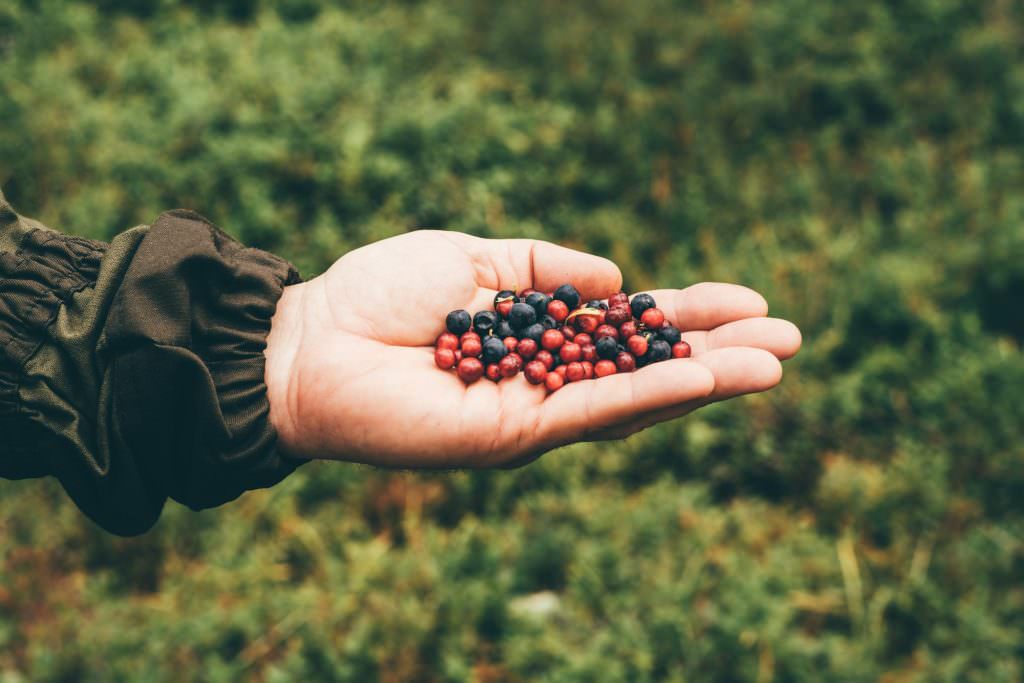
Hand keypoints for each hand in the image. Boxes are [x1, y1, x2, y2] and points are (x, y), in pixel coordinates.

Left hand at [263, 231, 800, 467]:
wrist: (312, 340)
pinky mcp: (511, 435)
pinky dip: (645, 394)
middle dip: (719, 353)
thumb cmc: (381, 294)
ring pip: (633, 397)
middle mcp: (547, 381)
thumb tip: (619, 279)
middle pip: (647, 369)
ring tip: (771, 360)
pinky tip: (699, 376)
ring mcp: (534, 415)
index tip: (750, 300)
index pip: (631, 328)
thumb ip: (546, 269)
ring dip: (704, 378)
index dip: (691, 315)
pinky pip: (589, 412)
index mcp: (542, 338)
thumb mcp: (476, 258)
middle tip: (790, 340)